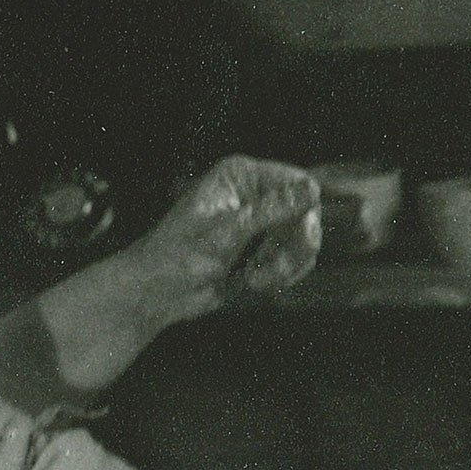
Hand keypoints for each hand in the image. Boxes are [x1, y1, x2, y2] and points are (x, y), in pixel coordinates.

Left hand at [139, 157, 321, 319]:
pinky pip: (295, 260)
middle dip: (294, 246)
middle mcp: (256, 193)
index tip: (302, 238)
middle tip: (274, 270)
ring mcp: (262, 222)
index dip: (306, 209)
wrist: (159, 293)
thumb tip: (311, 190)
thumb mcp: (226, 233)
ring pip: (303, 240)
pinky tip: (254, 282)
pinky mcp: (263, 249)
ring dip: (286, 265)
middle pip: (307, 212)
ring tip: (254, 279)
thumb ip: (271, 210)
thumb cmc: (180, 256)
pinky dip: (282, 275)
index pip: (298, 181)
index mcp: (242, 176)